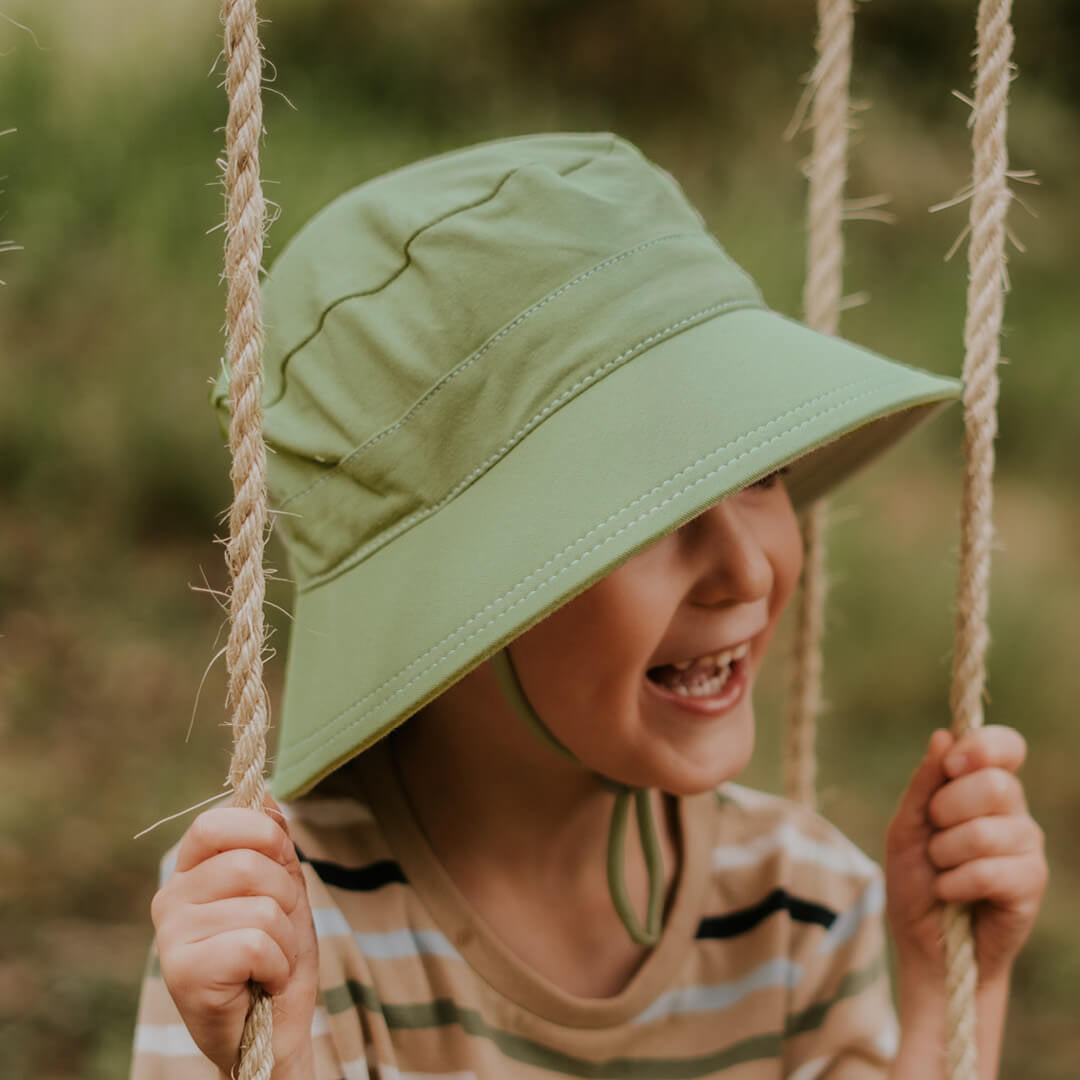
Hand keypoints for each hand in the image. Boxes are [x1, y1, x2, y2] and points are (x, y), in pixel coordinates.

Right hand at [151, 795, 318, 1075]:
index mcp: (190, 872)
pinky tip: (260, 981)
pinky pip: (255, 943)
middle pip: (248, 864)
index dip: (262, 834)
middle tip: (278, 929)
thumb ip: (273, 843)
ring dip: (284, 937)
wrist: (272, 1031)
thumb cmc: (275, 957)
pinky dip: (276, 964)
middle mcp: (170, 899)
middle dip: (285, 896)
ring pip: (259, 906)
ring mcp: (170, 936)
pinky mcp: (182, 973)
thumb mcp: (283, 889)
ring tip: (269, 960)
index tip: (279, 862)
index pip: (216, 822)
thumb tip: (266, 793)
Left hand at [885, 726, 1046, 987]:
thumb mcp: (905, 827)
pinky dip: (955, 883)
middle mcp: (1013, 812)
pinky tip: (951, 893)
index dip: (983, 746)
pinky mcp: (1031, 884)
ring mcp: (1027, 847)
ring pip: (986, 832)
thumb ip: (924, 784)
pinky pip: (990, 872)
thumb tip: (943, 735)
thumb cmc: (915, 879)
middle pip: (995, 784)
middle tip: (934, 834)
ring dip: (945, 854)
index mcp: (983, 787)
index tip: (953, 764)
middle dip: (946, 809)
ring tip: (941, 870)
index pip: (1006, 746)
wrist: (927, 944)